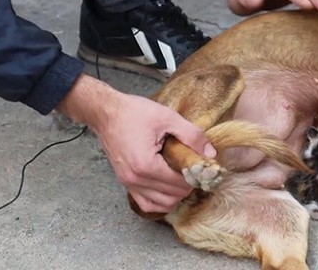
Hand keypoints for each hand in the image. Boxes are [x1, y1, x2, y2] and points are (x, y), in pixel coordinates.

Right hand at [57, 75, 215, 212]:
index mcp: (146, 165)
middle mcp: (135, 179)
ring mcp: (128, 183)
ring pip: (161, 204)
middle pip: (173, 196)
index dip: (196, 176)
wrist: (106, 112)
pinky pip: (146, 203)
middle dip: (188, 185)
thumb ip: (192, 136)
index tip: (202, 164)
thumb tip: (211, 153)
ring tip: (183, 176)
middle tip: (194, 168)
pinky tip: (169, 186)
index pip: (180, 184)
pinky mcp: (125, 182)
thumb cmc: (135, 112)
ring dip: (176, 194)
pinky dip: (161, 200)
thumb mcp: (168, 118)